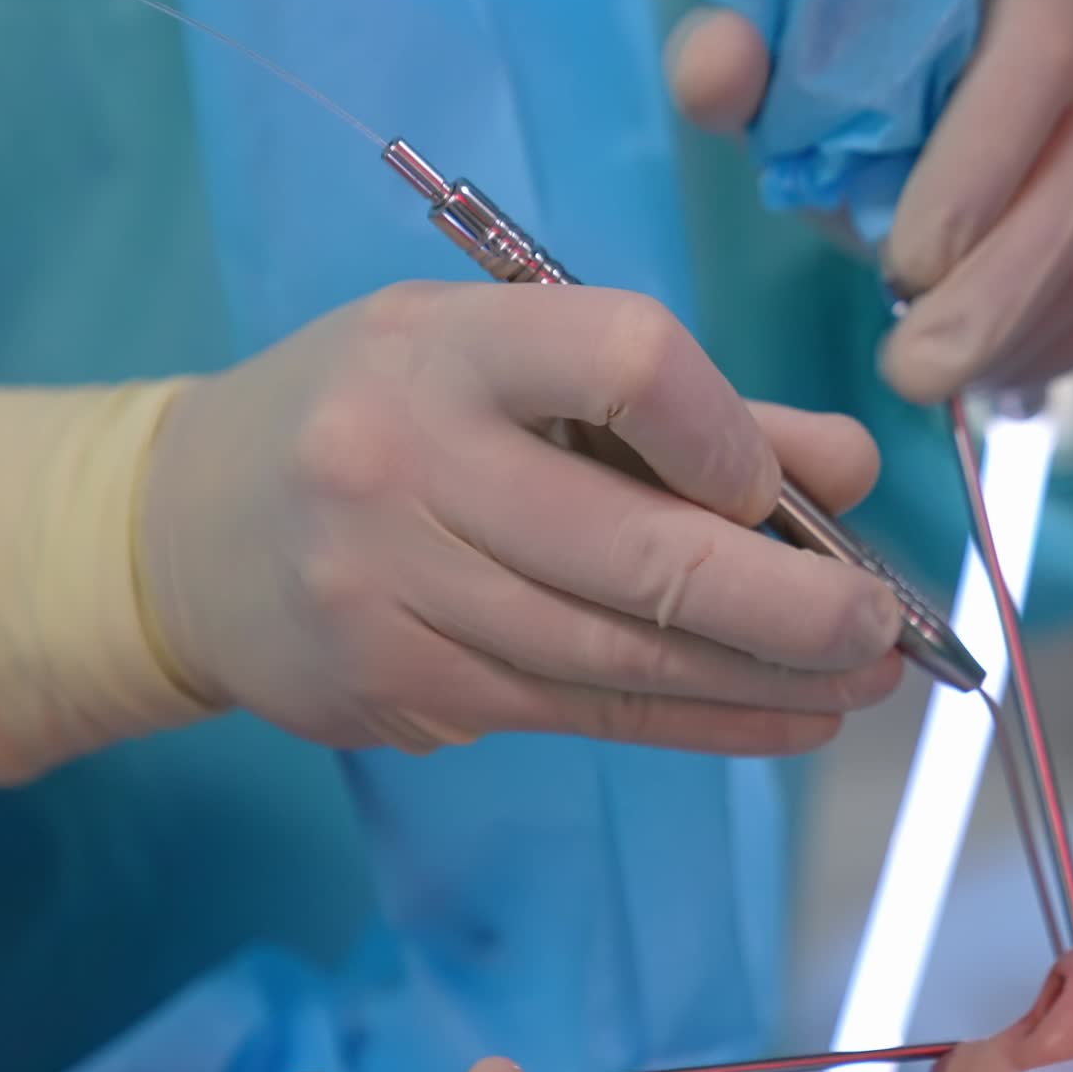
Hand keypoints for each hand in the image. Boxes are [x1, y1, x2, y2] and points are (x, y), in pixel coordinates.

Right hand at [142, 281, 901, 756]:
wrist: (191, 530)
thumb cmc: (369, 411)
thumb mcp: (493, 355)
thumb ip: (674, 402)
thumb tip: (841, 470)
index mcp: (442, 349)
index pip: (622, 360)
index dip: (728, 430)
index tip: (779, 483)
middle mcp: (409, 467)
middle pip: (639, 550)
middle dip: (788, 603)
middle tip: (881, 628)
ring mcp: (397, 594)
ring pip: (620, 653)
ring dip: (761, 679)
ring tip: (858, 681)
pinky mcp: (405, 691)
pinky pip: (580, 708)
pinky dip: (694, 719)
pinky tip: (777, 722)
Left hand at [666, 0, 1072, 402]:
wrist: (977, 102)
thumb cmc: (889, 87)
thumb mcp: (806, 72)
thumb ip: (747, 66)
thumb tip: (714, 68)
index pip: (1038, 55)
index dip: (978, 174)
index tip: (905, 272)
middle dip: (1005, 288)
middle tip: (919, 370)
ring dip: (1044, 322)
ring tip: (955, 375)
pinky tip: (1021, 363)